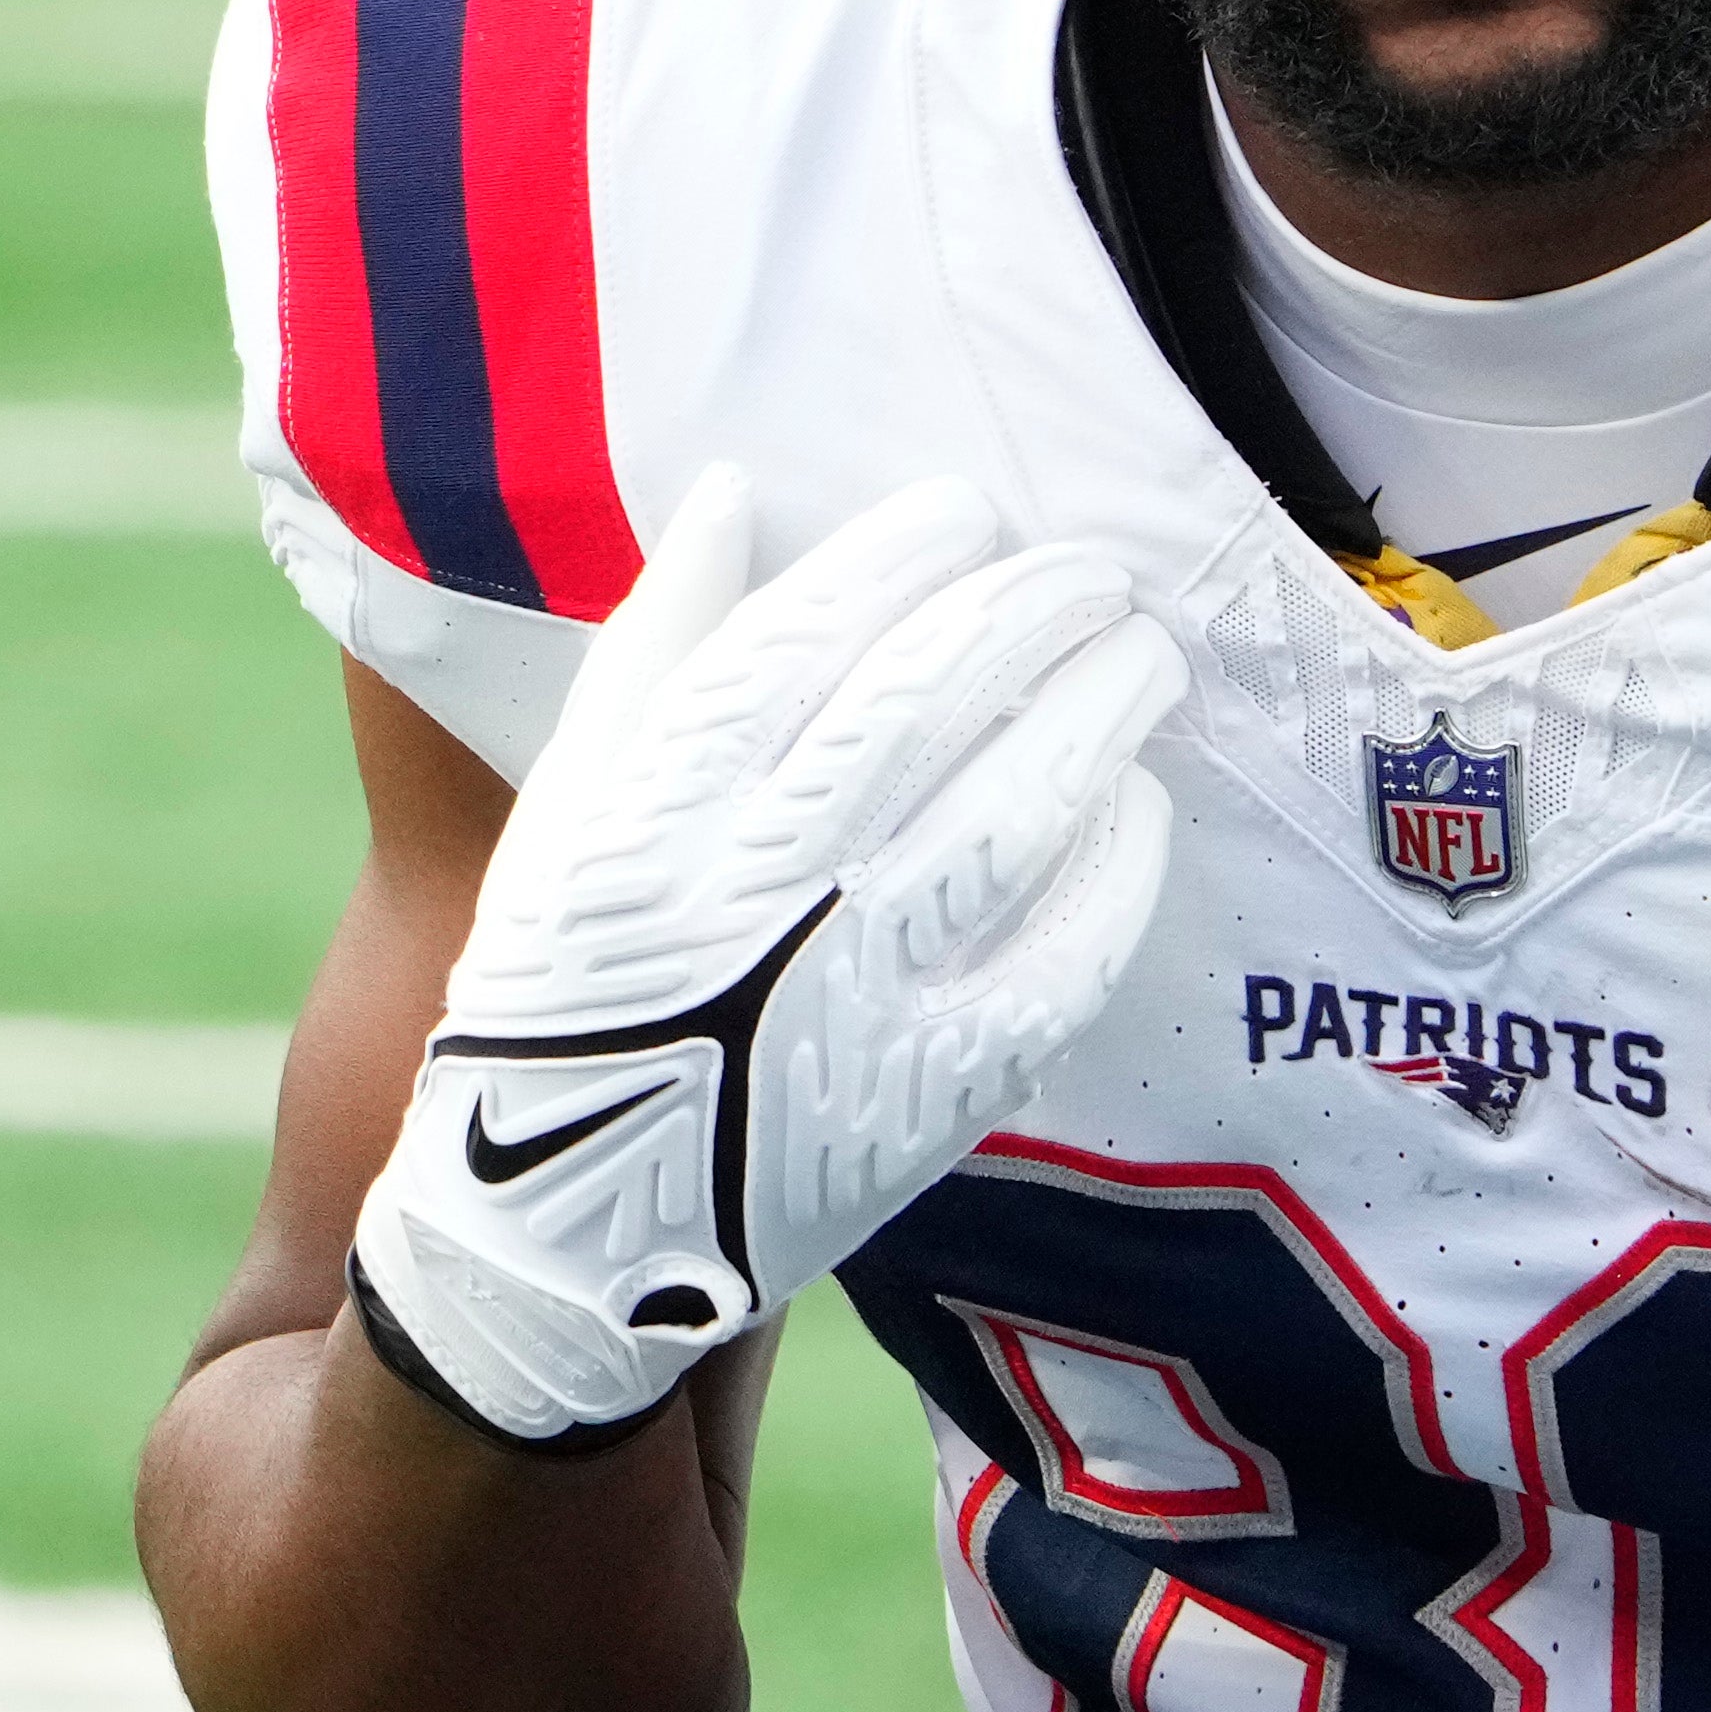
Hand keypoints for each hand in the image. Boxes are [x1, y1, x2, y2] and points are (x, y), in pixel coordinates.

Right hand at [349, 469, 1185, 1447]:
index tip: (966, 510)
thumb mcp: (568, 798)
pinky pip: (1060, 958)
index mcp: (657, 806)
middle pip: (928, 703)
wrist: (570, 1222)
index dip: (903, 555)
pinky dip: (1113, 869)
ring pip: (1013, 813)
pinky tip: (1134, 801)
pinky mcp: (933, 1094)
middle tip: (1091, 570)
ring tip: (1142, 654)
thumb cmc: (569, 976)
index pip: (804, 637)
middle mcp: (761, 887)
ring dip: (1096, 712)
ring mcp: (857, 993)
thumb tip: (731, 489)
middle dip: (1029, 609)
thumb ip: (654, 644)